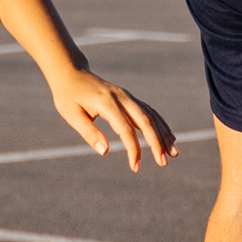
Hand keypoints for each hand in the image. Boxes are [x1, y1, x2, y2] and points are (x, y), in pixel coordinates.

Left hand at [44, 56, 177, 171]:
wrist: (71, 73)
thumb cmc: (68, 97)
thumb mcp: (72, 115)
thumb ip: (89, 132)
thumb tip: (105, 151)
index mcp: (107, 102)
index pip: (125, 129)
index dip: (133, 149)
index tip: (135, 167)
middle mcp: (122, 97)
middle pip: (145, 121)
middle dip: (157, 143)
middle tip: (164, 163)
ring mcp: (127, 96)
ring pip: (151, 115)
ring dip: (163, 134)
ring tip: (173, 153)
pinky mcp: (129, 98)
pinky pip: (149, 111)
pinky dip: (160, 124)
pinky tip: (169, 137)